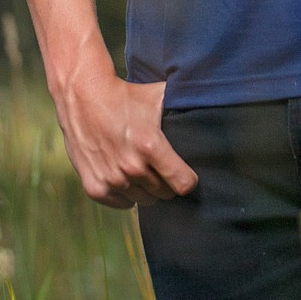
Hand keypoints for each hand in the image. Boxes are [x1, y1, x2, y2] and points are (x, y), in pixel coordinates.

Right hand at [53, 59, 198, 208]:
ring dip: (146, 188)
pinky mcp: (95, 187)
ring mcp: (112, 179)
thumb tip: (218, 99)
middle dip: (166, 182)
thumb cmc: (126, 95)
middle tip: (161, 166)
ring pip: (144, 200)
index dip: (188, 180)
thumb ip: (187, 102)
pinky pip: (123, 204)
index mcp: (150, 146)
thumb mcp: (159, 95)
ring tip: (141, 166)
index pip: (183, 184)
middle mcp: (131, 167)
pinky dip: (126, 194)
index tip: (186, 174)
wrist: (82, 96)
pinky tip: (124, 174)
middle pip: (164, 194)